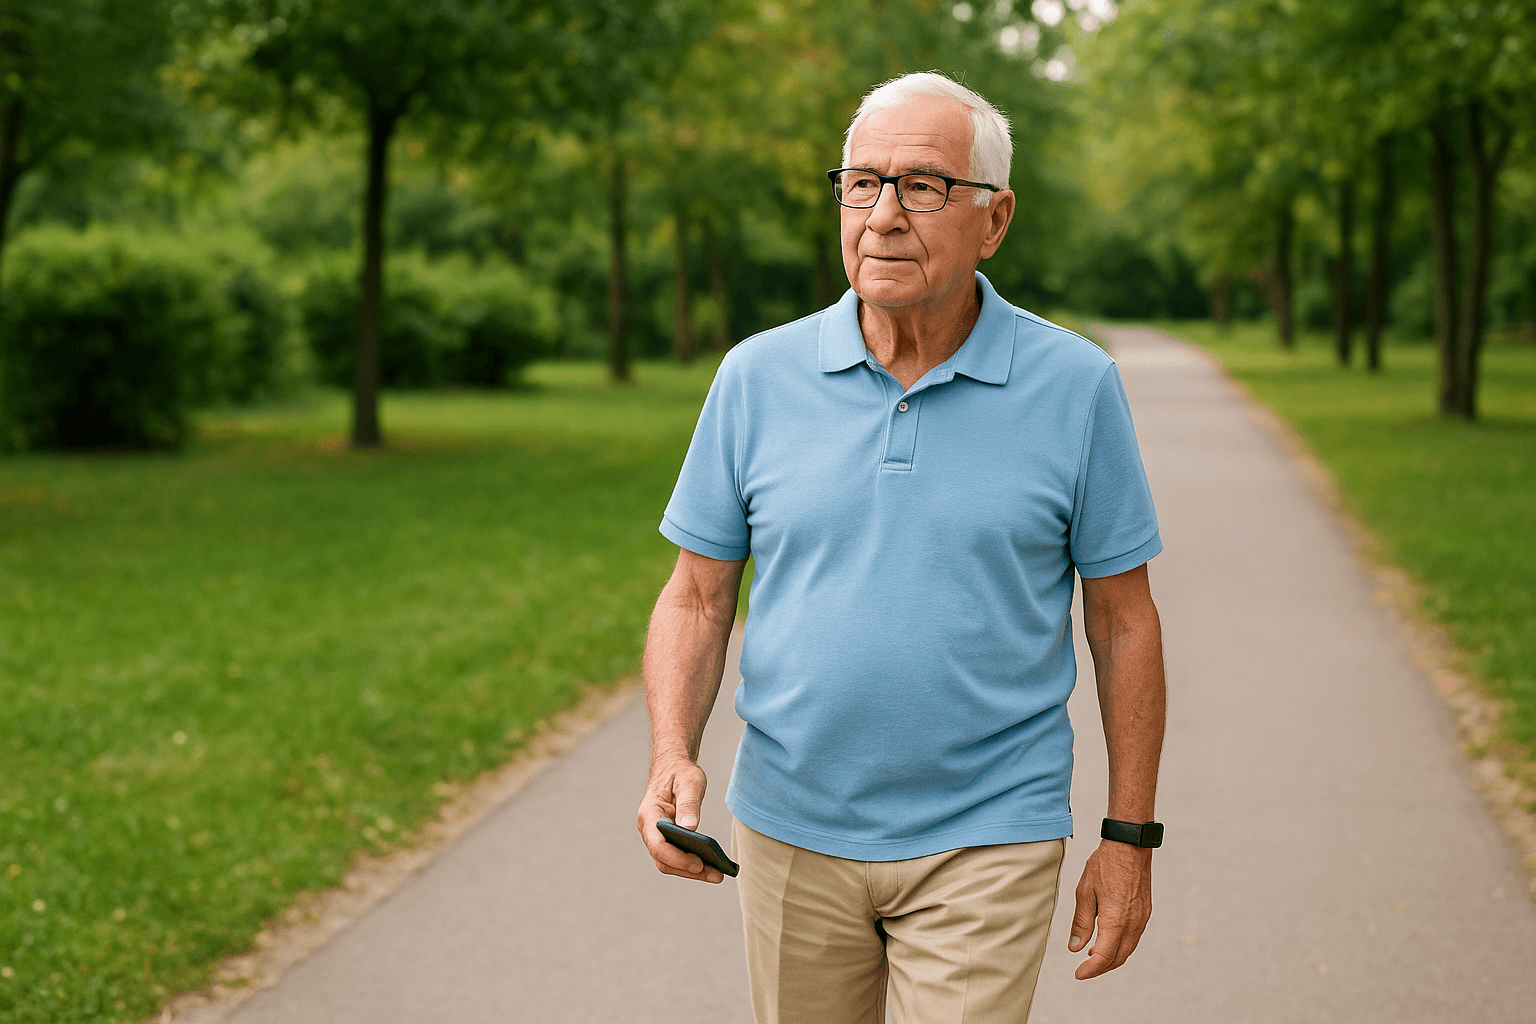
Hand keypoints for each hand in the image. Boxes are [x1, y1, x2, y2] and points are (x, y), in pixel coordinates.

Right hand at [636, 755, 723, 883]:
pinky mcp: (668, 840)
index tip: (698, 863)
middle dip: (689, 870)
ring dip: (693, 872)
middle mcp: (649, 829)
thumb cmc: (680, 772)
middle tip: (716, 874)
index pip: (658, 845)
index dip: (677, 858)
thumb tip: (690, 830)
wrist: (673, 767)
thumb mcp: (689, 782)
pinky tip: (714, 866)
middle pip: (664, 860)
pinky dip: (693, 864)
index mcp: (649, 815)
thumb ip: (689, 804)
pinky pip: (677, 857)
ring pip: (671, 863)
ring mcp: (657, 836)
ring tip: (718, 874)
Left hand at [1068, 840, 1152, 978]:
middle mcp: (1133, 923)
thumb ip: (1081, 922)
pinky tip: (1107, 939)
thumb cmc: (1105, 865)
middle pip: (1118, 957)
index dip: (1090, 969)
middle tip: (1084, 969)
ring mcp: (1142, 918)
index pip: (1103, 956)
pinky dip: (1120, 945)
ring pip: (1128, 949)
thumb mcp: (1085, 892)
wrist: (1130, 846)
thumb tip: (1075, 947)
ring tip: (1093, 955)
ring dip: (1111, 957)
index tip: (1078, 974)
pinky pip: (1134, 937)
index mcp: (1116, 920)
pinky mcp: (1145, 912)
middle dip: (1101, 967)